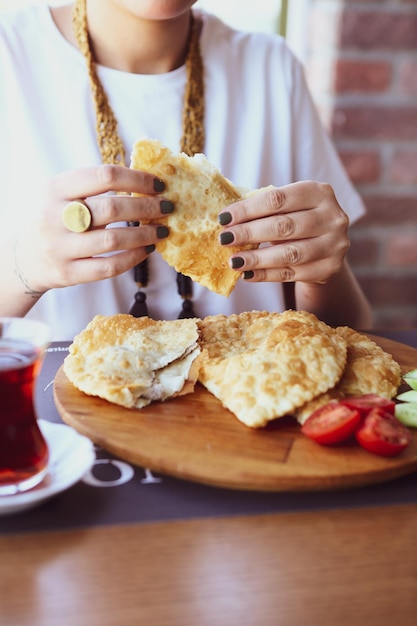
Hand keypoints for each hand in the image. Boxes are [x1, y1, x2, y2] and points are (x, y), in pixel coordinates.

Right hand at [13, 165, 170, 293]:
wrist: (25, 259)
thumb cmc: (55, 220)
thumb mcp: (62, 195)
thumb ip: (94, 187)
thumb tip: (146, 182)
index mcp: (55, 188)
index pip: (103, 176)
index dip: (137, 179)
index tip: (159, 184)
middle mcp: (54, 216)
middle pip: (111, 208)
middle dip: (146, 206)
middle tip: (167, 208)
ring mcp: (60, 247)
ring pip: (112, 240)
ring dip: (144, 234)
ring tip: (162, 230)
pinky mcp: (67, 273)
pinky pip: (108, 267)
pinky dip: (133, 258)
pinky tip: (147, 250)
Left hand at [218, 181, 349, 284]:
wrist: (327, 247)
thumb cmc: (298, 221)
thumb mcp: (288, 208)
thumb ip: (264, 209)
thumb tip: (226, 220)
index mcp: (319, 192)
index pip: (278, 199)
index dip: (248, 209)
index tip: (223, 218)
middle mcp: (332, 217)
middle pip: (284, 226)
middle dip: (249, 233)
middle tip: (225, 239)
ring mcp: (334, 245)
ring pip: (289, 254)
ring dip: (257, 258)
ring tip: (234, 261)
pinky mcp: (329, 269)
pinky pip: (291, 273)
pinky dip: (266, 275)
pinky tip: (248, 274)